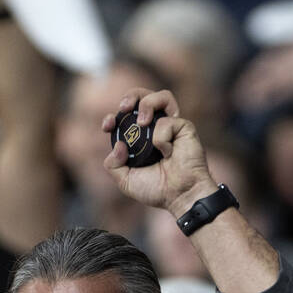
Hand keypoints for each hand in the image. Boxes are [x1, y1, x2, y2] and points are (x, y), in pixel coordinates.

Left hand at [100, 89, 217, 214]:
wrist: (180, 196)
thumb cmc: (157, 190)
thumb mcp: (125, 180)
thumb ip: (113, 165)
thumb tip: (118, 144)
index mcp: (140, 138)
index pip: (126, 117)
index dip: (114, 116)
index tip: (108, 126)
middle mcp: (156, 128)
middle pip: (144, 96)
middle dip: (132, 95)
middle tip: (124, 108)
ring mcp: (172, 126)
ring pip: (162, 96)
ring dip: (149, 103)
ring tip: (143, 122)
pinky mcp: (185, 127)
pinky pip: (167, 121)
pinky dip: (162, 138)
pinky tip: (168, 153)